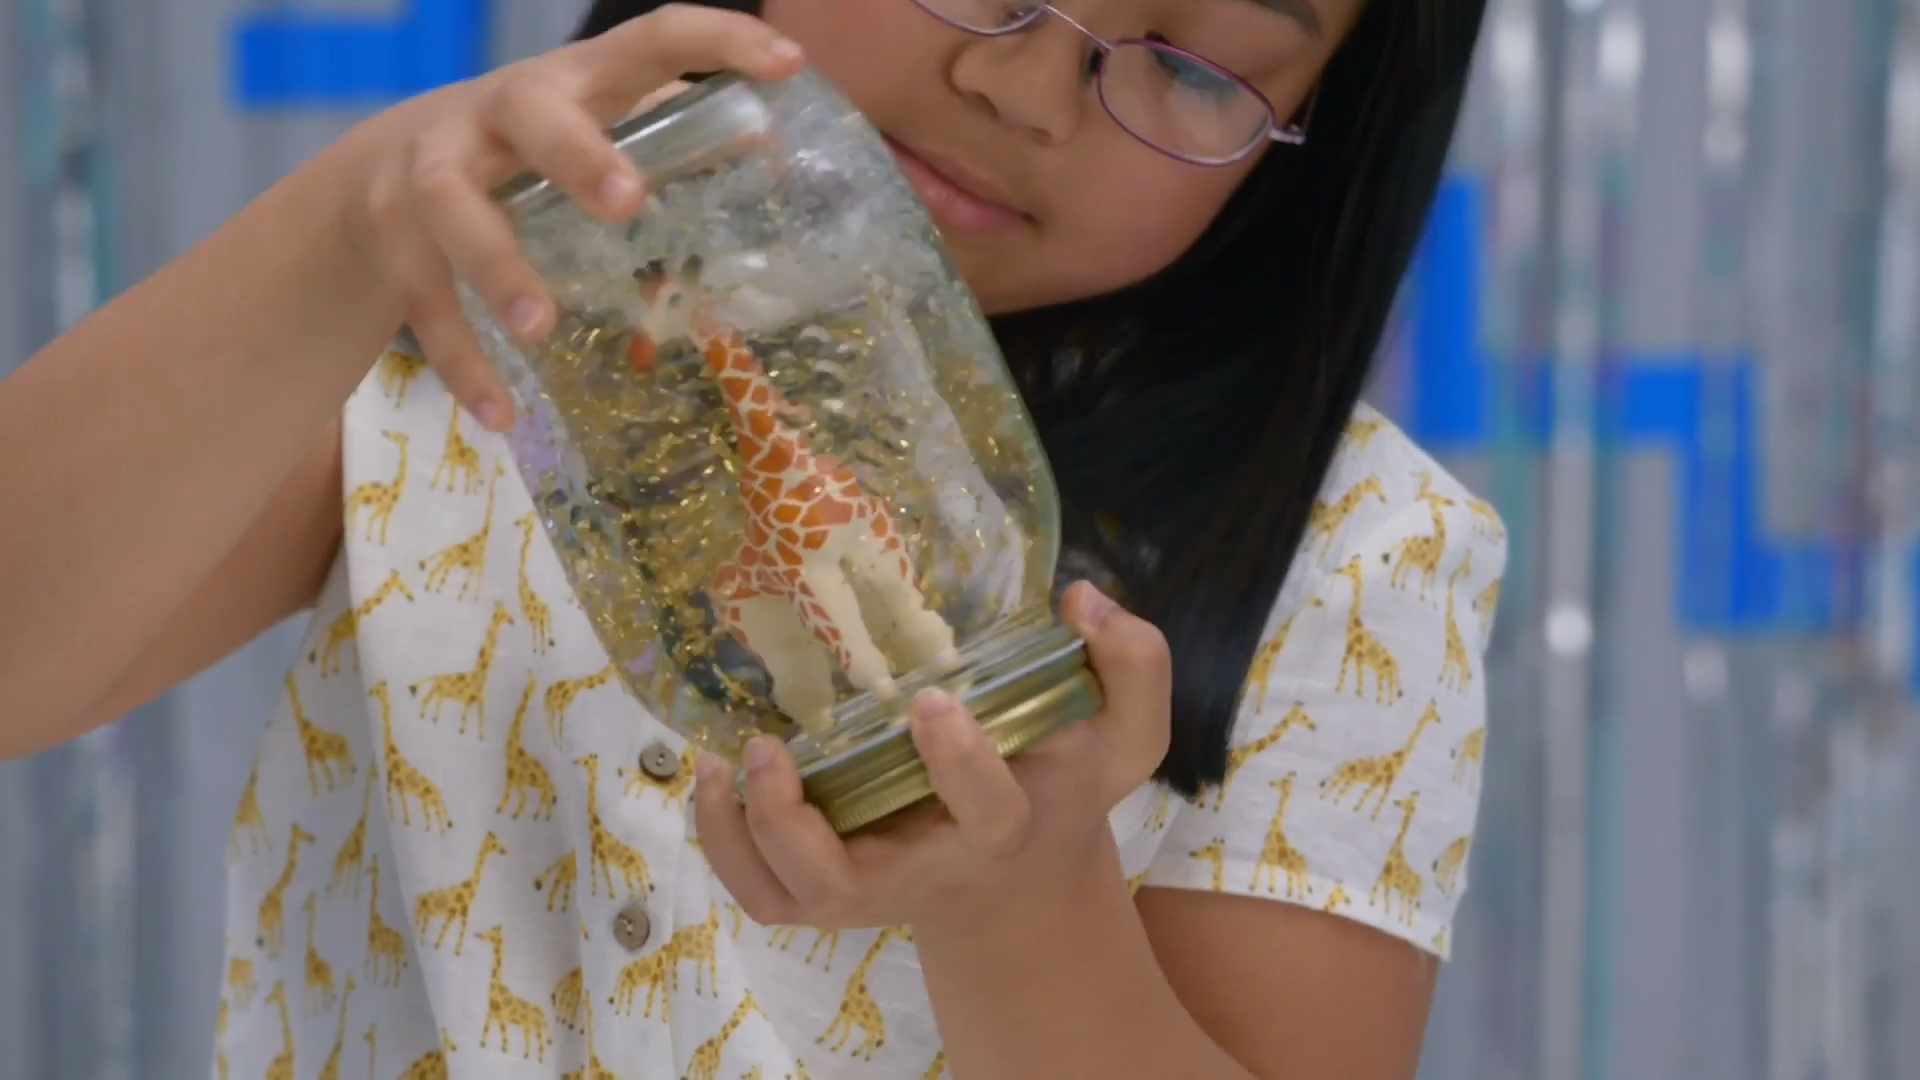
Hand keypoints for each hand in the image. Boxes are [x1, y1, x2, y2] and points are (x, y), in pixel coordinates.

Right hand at [342, 4, 804, 429]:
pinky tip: (499, 414)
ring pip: (451, 207)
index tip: (784, 63)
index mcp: (573, 81)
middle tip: (625, 203)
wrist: (377, 172)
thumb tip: (769, 146)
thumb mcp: (592, 130)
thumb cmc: (526, 152)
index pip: (649, 39)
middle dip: (574, 153)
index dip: (716, 40)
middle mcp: (495, 112)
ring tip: (539, 327)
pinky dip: (462, 361)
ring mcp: (431, 171)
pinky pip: (422, 300)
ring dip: (496, 267)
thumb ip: (671, 137)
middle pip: (530, 112)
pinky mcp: (392, 238)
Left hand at [694, 582, 1173, 934]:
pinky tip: (713, 776)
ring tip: (731, 756)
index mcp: (1002, 827)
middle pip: (846, 883)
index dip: (957, 764)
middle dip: (800, 826)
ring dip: (745, 833)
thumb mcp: (1124, 733)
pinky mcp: (827, 896)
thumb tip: (1082, 597)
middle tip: (779, 744)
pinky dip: (725, 844)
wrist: (1021, 881)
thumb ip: (1133, 664)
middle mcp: (924, 869)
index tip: (932, 697)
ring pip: (788, 894)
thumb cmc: (1064, 786)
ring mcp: (866, 890)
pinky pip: (761, 893)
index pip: (986, 811)